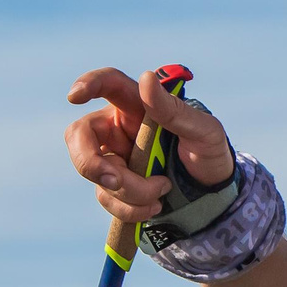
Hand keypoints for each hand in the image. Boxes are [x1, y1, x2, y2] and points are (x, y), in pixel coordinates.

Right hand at [65, 67, 234, 225]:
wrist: (212, 194)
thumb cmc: (209, 152)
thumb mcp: (203, 131)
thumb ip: (173, 109)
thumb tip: (146, 78)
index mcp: (138, 105)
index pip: (108, 83)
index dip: (88, 84)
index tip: (74, 97)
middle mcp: (119, 128)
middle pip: (80, 135)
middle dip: (90, 163)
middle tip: (115, 181)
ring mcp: (114, 157)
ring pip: (94, 173)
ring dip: (128, 191)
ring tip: (163, 192)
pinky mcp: (115, 186)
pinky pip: (106, 198)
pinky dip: (130, 208)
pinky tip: (155, 206)